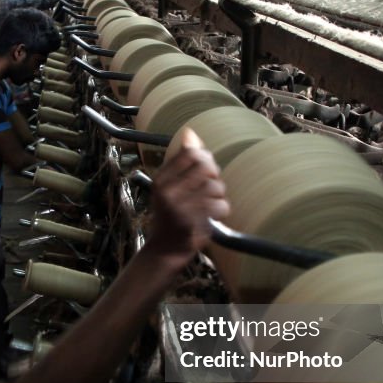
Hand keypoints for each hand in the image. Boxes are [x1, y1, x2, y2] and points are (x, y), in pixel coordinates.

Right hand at [145, 128, 228, 263]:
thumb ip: (182, 161)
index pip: (190, 153)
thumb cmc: (170, 215)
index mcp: (161, 179)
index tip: (204, 172)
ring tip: (210, 205)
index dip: (204, 159)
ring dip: (219, 196)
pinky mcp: (192, 221)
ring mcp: (179, 206)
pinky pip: (220, 205)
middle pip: (205, 166)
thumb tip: (190, 133)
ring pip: (215, 186)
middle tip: (210, 188)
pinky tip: (212, 215)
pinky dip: (221, 210)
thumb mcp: (169, 186)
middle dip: (214, 176)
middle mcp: (167, 190)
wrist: (164, 250)